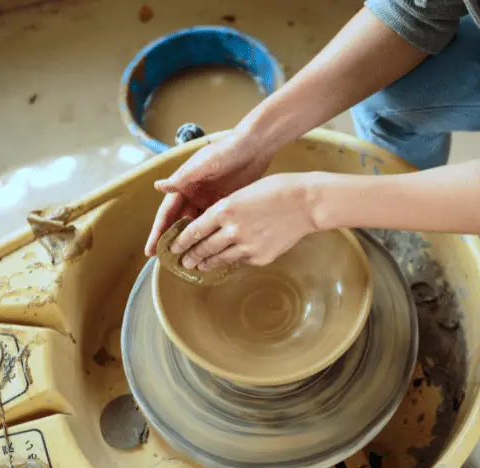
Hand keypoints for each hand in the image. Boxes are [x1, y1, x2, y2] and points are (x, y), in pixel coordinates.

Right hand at [144, 133, 270, 256]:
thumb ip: (182, 178)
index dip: (159, 232)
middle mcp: (194, 194)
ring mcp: (211, 200)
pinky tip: (211, 251)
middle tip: (169, 263)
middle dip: (174, 242)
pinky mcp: (226, 204)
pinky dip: (211, 237)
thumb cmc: (226, 150)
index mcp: (184, 185)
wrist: (255, 146)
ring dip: (193, 243)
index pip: (167, 213)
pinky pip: (215, 224)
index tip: (151, 251)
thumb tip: (158, 187)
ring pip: (198, 226)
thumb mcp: (203, 164)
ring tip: (190, 262)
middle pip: (180, 223)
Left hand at [168, 173, 316, 269]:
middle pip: (204, 248)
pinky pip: (241, 261)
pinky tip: (228, 261)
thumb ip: (226, 209)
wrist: (307, 203)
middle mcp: (232, 230)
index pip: (194, 230)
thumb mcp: (244, 192)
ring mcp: (247, 246)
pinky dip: (232, 260)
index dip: (181, 241)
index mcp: (225, 209)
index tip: (173, 247)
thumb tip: (214, 223)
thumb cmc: (277, 189)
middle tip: (183, 261)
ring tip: (200, 266)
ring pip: (220, 258)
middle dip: (191, 256)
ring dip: (207, 263)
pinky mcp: (261, 257)